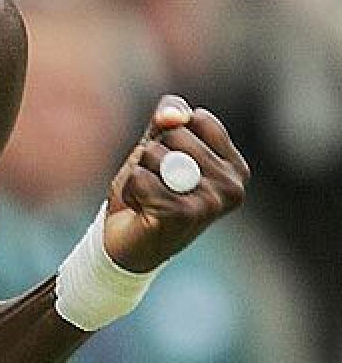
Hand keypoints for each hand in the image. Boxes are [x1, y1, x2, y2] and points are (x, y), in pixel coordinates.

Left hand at [103, 95, 249, 272]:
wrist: (127, 246)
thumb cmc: (146, 192)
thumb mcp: (157, 148)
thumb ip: (168, 120)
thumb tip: (173, 116)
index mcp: (235, 168)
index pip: (198, 118)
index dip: (169, 133)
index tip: (168, 163)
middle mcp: (232, 187)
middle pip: (176, 134)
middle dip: (152, 154)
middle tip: (156, 184)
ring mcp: (210, 203)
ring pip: (156, 154)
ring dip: (140, 172)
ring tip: (148, 197)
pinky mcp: (182, 215)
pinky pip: (140, 177)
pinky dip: (131, 189)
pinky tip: (140, 210)